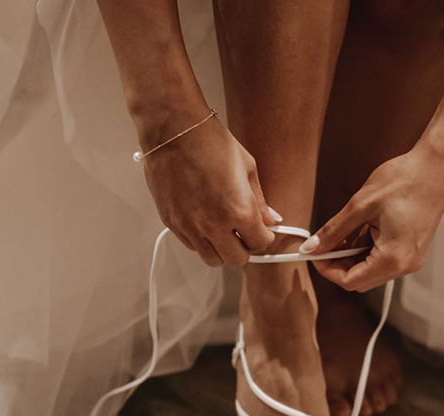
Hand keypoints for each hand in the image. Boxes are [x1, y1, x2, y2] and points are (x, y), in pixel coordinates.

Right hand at [140, 113, 279, 266]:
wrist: (173, 128)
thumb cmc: (210, 141)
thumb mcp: (247, 167)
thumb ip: (260, 201)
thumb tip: (271, 219)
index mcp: (239, 210)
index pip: (260, 243)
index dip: (265, 238)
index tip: (263, 231)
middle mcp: (214, 224)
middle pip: (237, 259)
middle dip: (245, 249)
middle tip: (245, 234)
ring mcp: (190, 226)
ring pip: (212, 259)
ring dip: (223, 250)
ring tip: (225, 233)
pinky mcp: (172, 222)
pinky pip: (192, 246)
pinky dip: (202, 242)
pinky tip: (205, 224)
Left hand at [304, 147, 443, 290]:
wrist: (436, 166)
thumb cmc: (405, 181)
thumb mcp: (360, 206)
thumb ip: (334, 231)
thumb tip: (312, 247)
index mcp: (393, 259)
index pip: (350, 281)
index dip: (327, 270)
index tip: (314, 253)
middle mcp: (404, 265)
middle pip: (360, 279)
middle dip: (338, 264)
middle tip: (324, 243)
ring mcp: (410, 258)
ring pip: (370, 270)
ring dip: (351, 257)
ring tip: (342, 233)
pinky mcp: (411, 249)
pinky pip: (382, 259)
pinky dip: (365, 250)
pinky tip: (359, 231)